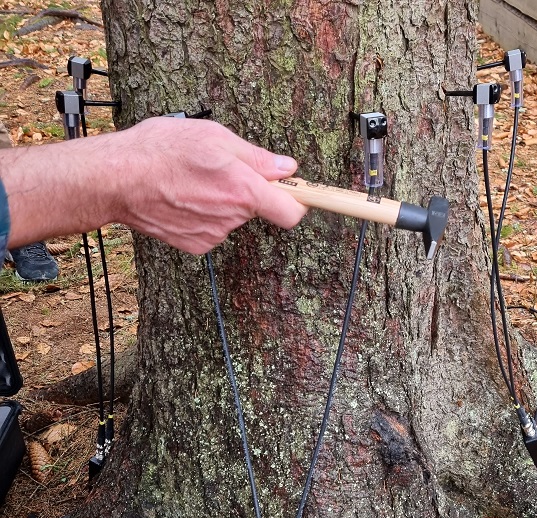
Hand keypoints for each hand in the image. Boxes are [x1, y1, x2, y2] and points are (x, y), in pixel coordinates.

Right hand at [2, 117, 306, 252]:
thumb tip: (287, 170)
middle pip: (258, 208)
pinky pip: (214, 229)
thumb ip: (256, 157)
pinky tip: (183, 199)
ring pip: (233, 217)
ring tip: (192, 182)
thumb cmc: (159, 150)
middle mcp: (232, 217)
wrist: (114, 181)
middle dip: (248, 191)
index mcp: (242, 188)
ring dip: (222, 201)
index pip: (292, 212)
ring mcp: (214, 235)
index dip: (300, 203)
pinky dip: (204, 216)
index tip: (306, 197)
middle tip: (220, 171)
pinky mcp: (196, 246)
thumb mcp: (212, 136)